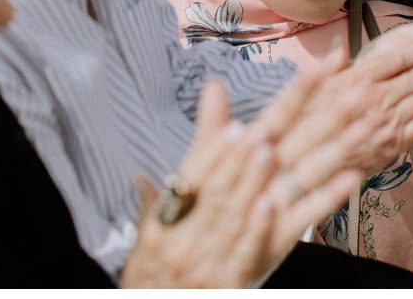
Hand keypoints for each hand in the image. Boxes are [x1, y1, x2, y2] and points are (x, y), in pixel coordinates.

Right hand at [119, 82, 296, 288]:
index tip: (232, 128)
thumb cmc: (148, 284)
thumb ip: (150, 208)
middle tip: (257, 129)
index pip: (188, 184)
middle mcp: (179, 244)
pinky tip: (271, 205)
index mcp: (160, 228)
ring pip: (230, 218)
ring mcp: (203, 266)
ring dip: (250, 183)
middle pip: (213, 195)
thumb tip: (141, 177)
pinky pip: (244, 254)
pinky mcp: (225, 286)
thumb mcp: (145, 244)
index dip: (212, 155)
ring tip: (269, 153)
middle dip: (236, 159)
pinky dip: (257, 229)